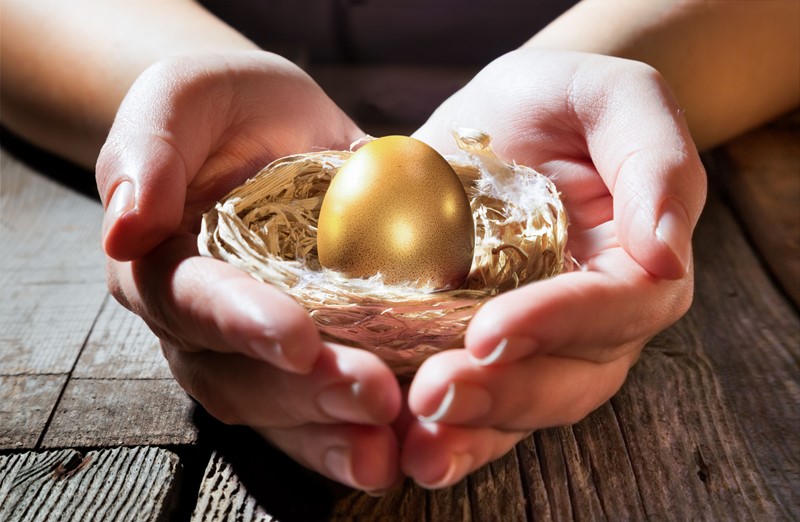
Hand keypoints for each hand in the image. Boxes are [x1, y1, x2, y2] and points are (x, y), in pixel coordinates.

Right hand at [96, 51, 401, 491]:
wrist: (264, 126)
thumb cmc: (216, 109)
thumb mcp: (178, 99)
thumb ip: (147, 150)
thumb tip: (126, 226)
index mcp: (161, 265)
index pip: (193, 302)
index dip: (242, 323)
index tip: (297, 338)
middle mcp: (200, 323)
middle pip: (241, 376)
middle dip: (306, 392)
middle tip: (374, 396)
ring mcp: (252, 347)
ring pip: (281, 407)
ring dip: (334, 431)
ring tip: (391, 446)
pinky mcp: (306, 350)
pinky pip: (322, 404)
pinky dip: (358, 428)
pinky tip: (406, 440)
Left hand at [403, 48, 706, 487]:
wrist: (507, 115)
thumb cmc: (564, 100)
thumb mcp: (615, 95)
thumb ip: (655, 159)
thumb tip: (664, 251)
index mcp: (638, 262)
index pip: (615, 307)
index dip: (557, 324)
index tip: (490, 332)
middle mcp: (597, 318)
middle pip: (570, 378)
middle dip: (504, 394)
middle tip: (434, 395)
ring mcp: (540, 341)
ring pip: (522, 406)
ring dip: (470, 431)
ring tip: (414, 444)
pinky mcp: (484, 346)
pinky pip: (477, 401)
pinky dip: (445, 432)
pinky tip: (401, 446)